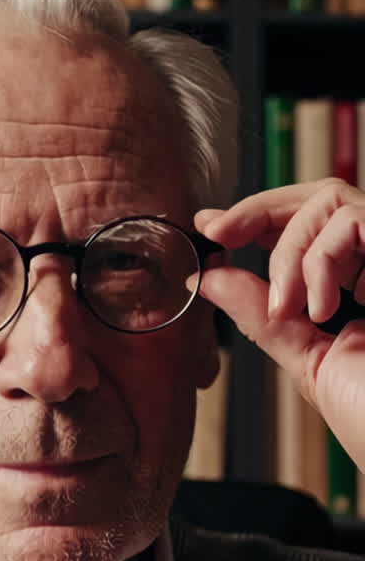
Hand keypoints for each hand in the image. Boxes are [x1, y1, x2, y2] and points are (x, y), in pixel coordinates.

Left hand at [194, 178, 364, 472]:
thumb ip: (264, 317)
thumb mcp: (309, 362)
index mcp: (359, 289)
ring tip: (291, 307)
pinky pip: (354, 219)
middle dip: (259, 209)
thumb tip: (211, 279)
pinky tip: (326, 306)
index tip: (210, 227)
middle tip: (220, 232)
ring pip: (333, 202)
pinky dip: (323, 260)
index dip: (258, 217)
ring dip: (293, 253)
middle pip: (320, 197)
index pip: (308, 227)